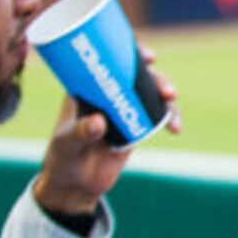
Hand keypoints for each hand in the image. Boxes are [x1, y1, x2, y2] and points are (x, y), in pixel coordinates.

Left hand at [32, 50, 179, 218]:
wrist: (76, 185)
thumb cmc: (62, 158)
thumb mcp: (66, 144)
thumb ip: (80, 133)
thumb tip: (99, 122)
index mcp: (86, 87)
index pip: (109, 60)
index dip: (131, 52)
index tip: (148, 57)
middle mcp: (108, 94)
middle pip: (137, 75)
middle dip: (156, 78)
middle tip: (166, 90)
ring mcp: (124, 110)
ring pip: (150, 94)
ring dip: (165, 96)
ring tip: (171, 105)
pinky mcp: (137, 126)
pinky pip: (158, 117)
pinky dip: (169, 118)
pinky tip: (175, 127)